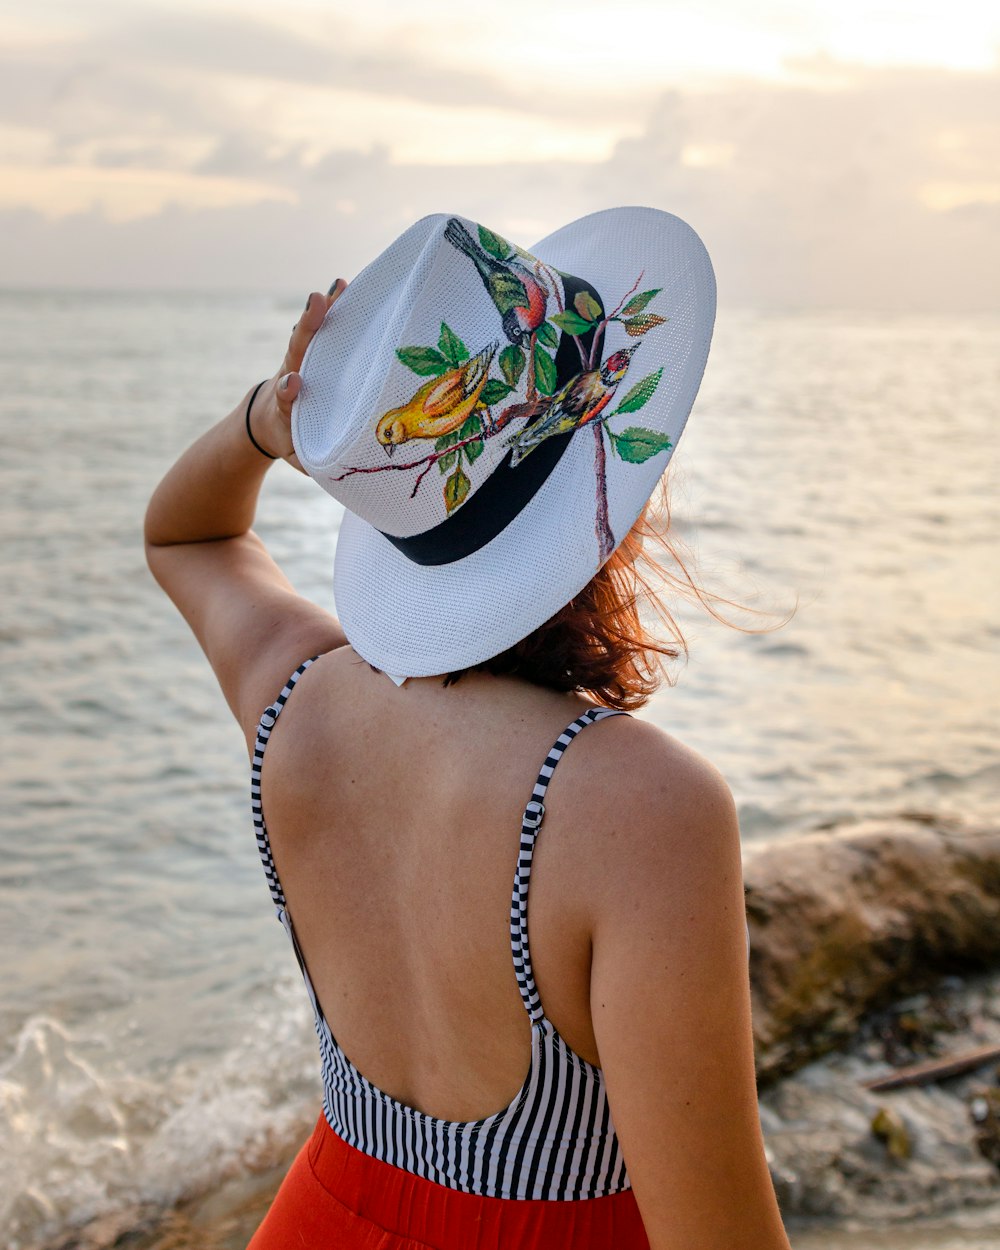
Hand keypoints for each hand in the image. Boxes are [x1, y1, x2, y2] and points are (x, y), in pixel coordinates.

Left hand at [248, 280, 346, 470]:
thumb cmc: (289, 441)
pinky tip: (349, 286)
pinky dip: (336, 307)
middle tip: (317, 302)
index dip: (289, 392)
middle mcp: (292, 375)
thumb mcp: (298, 456)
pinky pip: (327, 327)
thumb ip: (313, 461)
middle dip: (308, 327)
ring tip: (340, 285)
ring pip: (312, 332)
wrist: (267, 422)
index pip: (285, 397)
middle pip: (298, 349)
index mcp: (285, 406)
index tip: (293, 384)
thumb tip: (339, 469)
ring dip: (326, 308)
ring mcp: (303, 360)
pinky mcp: (314, 351)